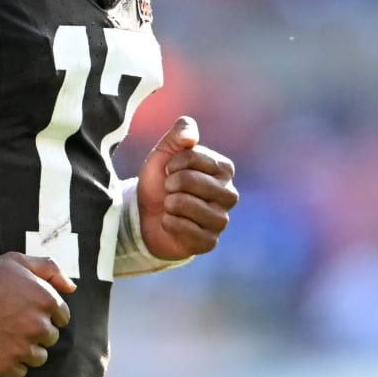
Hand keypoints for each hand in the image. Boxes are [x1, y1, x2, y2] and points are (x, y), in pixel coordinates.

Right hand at [0, 252, 75, 376]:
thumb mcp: (18, 261)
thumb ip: (50, 270)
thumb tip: (71, 288)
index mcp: (46, 300)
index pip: (62, 317)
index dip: (44, 314)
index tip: (26, 312)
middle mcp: (39, 326)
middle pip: (50, 339)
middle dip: (35, 332)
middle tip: (11, 322)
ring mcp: (22, 348)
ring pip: (37, 358)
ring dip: (25, 350)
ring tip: (4, 336)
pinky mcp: (3, 365)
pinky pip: (19, 372)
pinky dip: (10, 364)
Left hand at [136, 116, 236, 261]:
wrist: (148, 216)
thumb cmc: (162, 181)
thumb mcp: (166, 152)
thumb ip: (179, 134)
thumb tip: (190, 135)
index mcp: (224, 169)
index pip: (191, 156)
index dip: (172, 163)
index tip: (171, 171)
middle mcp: (229, 194)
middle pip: (189, 180)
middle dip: (170, 184)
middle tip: (170, 190)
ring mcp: (221, 220)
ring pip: (186, 205)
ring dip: (169, 204)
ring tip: (170, 206)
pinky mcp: (210, 242)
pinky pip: (185, 229)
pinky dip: (170, 224)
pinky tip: (171, 223)